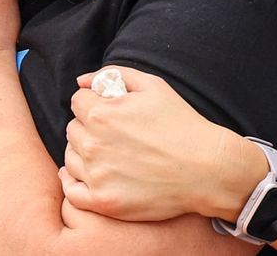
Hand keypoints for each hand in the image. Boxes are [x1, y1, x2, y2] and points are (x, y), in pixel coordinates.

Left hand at [61, 66, 252, 221]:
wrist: (206, 168)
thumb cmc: (181, 124)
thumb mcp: (153, 85)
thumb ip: (113, 74)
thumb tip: (81, 81)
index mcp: (101, 113)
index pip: (77, 101)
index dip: (93, 102)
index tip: (107, 111)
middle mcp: (93, 143)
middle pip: (73, 129)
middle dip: (88, 127)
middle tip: (112, 134)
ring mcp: (97, 175)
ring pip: (71, 158)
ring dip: (83, 153)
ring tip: (108, 155)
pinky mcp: (103, 201)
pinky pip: (72, 192)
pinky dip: (74, 183)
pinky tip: (87, 177)